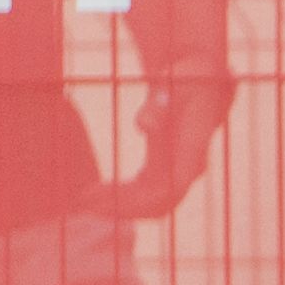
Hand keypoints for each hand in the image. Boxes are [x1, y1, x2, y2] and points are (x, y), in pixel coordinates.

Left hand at [86, 78, 229, 221]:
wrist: (200, 78)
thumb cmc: (187, 77)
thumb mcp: (176, 82)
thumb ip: (160, 103)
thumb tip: (143, 125)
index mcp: (193, 148)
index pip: (172, 187)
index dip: (141, 200)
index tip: (106, 199)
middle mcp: (189, 165)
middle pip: (161, 202)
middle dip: (125, 208)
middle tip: (84, 205)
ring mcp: (178, 169)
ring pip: (153, 202)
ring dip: (121, 206)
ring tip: (84, 202)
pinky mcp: (166, 167)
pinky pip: (147, 193)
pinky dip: (123, 197)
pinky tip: (97, 194)